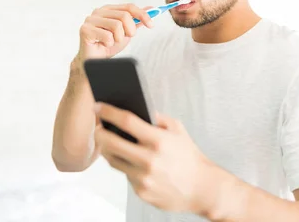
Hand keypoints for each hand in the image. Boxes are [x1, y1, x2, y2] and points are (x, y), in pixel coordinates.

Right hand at [76, 4, 153, 64]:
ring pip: (116, 25)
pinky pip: (107, 36)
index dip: (142, 15)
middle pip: (124, 15)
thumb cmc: (108, 45)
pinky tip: (103, 45)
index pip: (129, 7)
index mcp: (109, 9)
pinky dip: (109, 44)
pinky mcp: (85, 29)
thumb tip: (151, 8)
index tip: (151, 25)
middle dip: (130, 30)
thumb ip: (136, 20)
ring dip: (119, 38)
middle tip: (126, 38)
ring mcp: (90, 19)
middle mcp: (99, 11)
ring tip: (112, 42)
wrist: (94, 61)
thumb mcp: (126, 32)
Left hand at [93, 103, 212, 214]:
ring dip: (106, 149)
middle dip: (99, 132)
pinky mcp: (141, 191)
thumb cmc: (189, 157)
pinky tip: (126, 159)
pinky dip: (124, 166)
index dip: (108, 112)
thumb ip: (158, 118)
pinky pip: (125, 175)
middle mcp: (149, 159)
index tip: (97, 107)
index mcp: (159, 140)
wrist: (201, 188)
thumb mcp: (178, 130)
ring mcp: (143, 178)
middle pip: (110, 142)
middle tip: (97, 126)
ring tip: (106, 141)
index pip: (126, 121)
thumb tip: (139, 108)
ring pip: (113, 160)